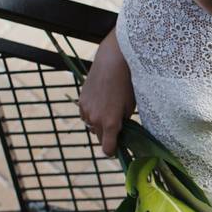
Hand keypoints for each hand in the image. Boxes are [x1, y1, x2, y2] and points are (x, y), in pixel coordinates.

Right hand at [78, 28, 134, 156]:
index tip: (119, 146)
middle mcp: (96, 120)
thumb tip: (120, 131)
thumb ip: (124, 122)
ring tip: (109, 109)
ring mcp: (86, 111)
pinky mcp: (81, 102)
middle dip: (108, 135)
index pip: (108, 149)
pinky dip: (92, 114)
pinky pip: (86, 115)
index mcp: (111, 123)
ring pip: (92, 126)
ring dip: (99, 124)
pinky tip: (101, 102)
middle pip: (100, 138)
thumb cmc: (127, 84)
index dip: (114, 150)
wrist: (112, 62)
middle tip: (119, 125)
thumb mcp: (131, 106)